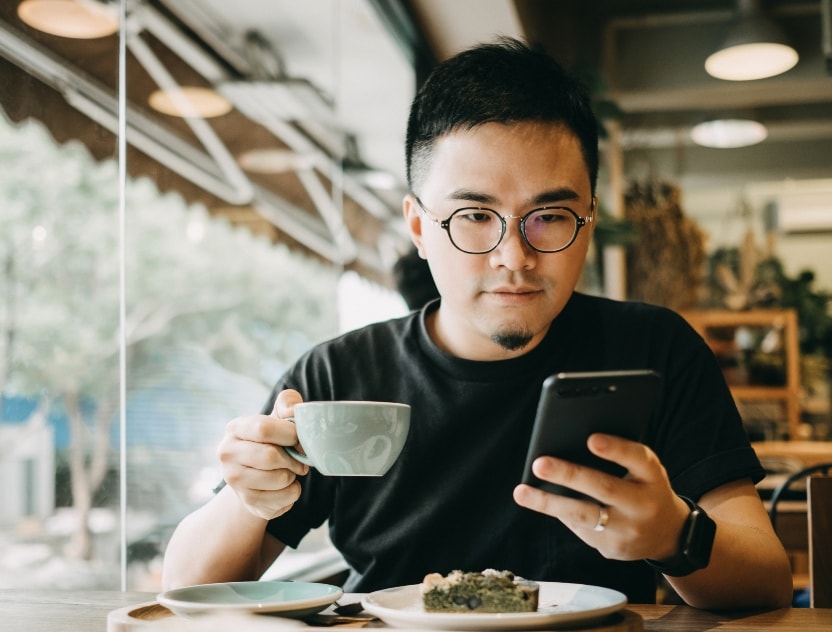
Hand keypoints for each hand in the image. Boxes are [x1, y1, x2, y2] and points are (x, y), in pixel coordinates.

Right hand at [218, 389, 309, 520]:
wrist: (256, 476)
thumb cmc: (272, 440)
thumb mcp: (278, 417)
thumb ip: (288, 403)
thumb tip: (292, 410)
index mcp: (235, 429)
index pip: (264, 428)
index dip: (289, 433)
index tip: (299, 438)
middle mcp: (228, 454)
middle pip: (271, 456)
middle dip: (294, 458)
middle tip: (299, 459)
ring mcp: (235, 481)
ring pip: (280, 479)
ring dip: (294, 475)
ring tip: (288, 470)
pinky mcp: (249, 502)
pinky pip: (285, 498)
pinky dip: (294, 491)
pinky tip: (284, 486)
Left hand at [513, 433, 689, 561]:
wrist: (668, 534)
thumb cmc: (645, 487)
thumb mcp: (644, 470)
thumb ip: (619, 457)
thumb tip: (569, 442)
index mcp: (653, 476)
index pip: (638, 459)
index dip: (616, 449)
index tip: (591, 439)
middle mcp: (644, 505)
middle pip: (605, 488)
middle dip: (569, 475)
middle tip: (539, 463)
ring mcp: (629, 531)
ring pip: (584, 515)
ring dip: (549, 502)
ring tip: (522, 492)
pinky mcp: (613, 549)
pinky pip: (580, 529)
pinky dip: (558, 512)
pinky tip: (540, 501)